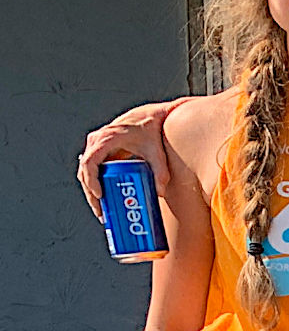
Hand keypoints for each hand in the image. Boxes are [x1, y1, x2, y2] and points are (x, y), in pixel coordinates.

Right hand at [77, 102, 180, 216]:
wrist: (149, 118)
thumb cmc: (151, 132)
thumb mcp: (157, 152)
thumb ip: (161, 171)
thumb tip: (160, 193)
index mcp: (106, 139)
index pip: (90, 162)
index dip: (92, 181)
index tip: (100, 196)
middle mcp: (96, 142)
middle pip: (85, 171)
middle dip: (91, 194)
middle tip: (102, 213)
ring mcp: (95, 146)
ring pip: (86, 172)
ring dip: (91, 192)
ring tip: (103, 212)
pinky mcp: (99, 152)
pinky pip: (92, 170)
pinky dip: (95, 185)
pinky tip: (103, 201)